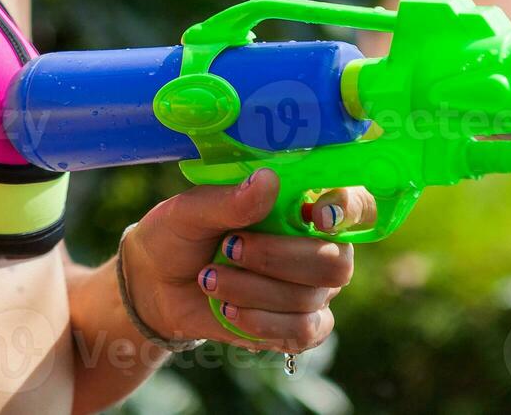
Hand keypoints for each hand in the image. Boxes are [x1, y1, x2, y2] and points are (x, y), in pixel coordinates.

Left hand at [122, 169, 374, 352]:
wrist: (156, 284)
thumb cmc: (177, 235)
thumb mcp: (189, 211)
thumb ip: (229, 200)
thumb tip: (268, 180)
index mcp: (298, 204)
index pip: (354, 203)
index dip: (348, 209)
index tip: (317, 215)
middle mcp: (316, 245)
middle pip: (335, 261)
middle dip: (278, 258)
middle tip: (229, 248)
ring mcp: (312, 288)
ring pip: (311, 297)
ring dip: (254, 290)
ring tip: (210, 279)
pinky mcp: (299, 325)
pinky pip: (303, 331)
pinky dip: (262, 322)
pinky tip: (229, 310)